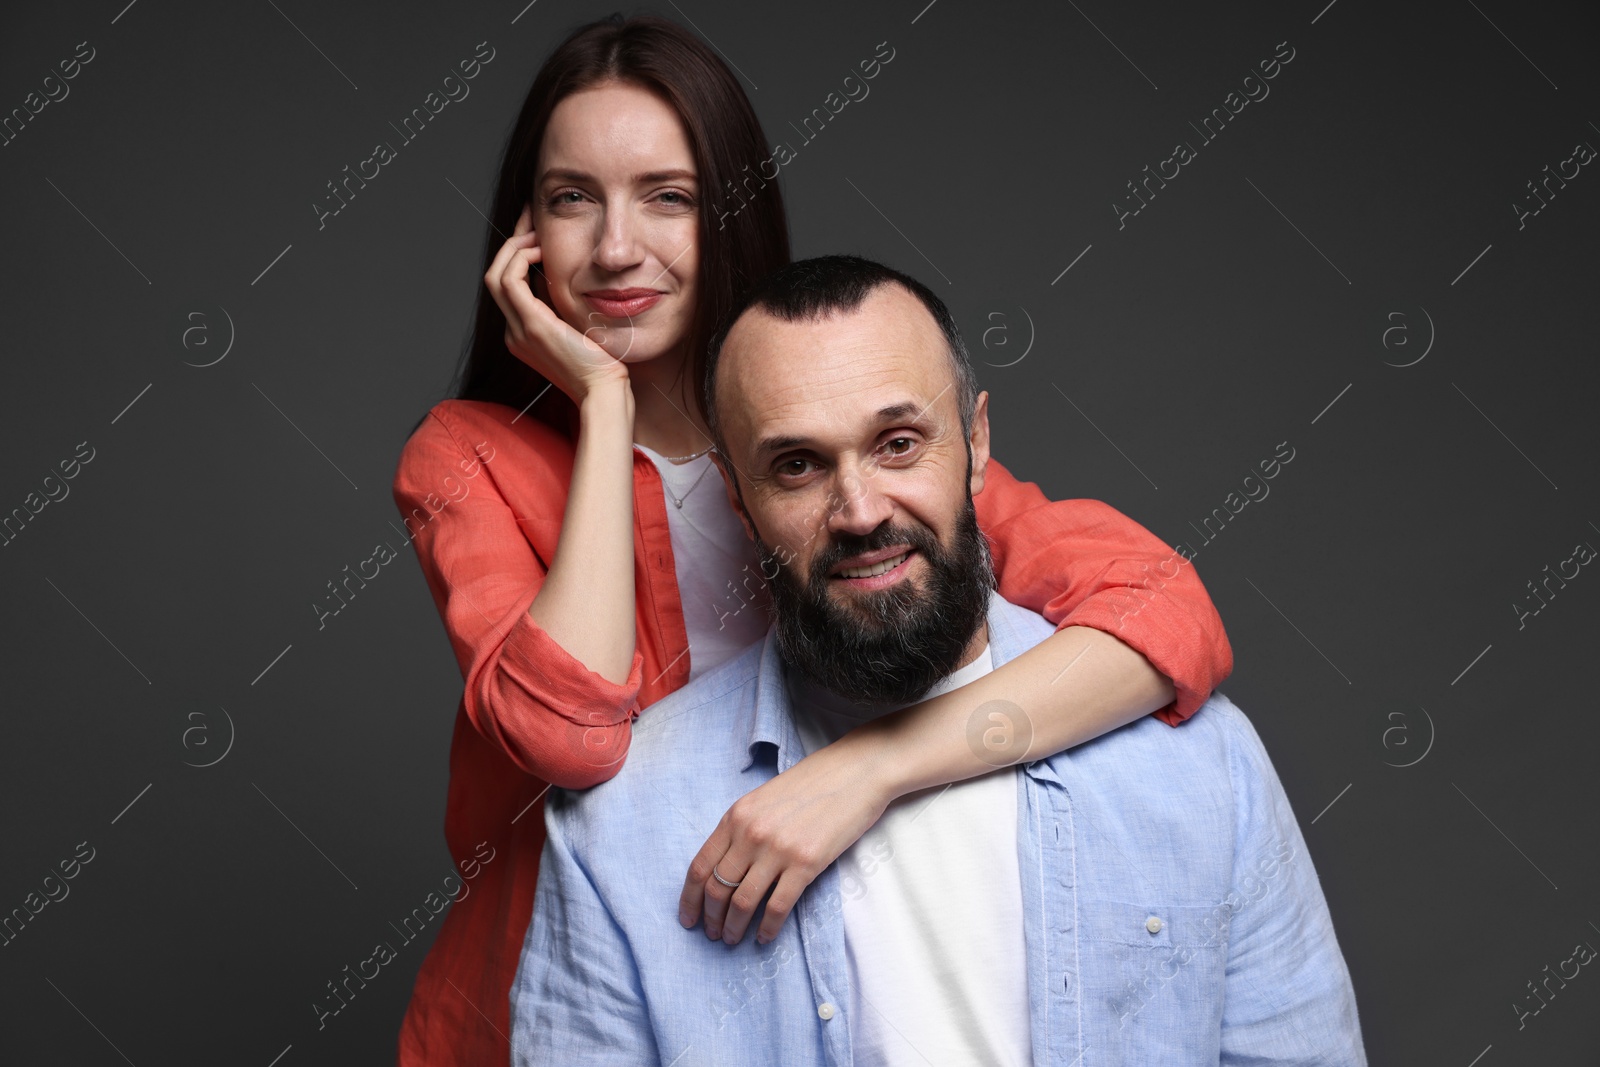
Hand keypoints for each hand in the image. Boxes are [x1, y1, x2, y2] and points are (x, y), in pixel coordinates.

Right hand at [483, 204, 628, 401]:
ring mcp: (519, 331)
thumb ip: (565, 306)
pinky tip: (541, 248)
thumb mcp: (578, 329)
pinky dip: (521, 259)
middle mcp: (514, 333)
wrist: (604, 392)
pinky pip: (510, 281)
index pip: (508, 286)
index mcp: (523, 334)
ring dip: (514, 247)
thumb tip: (563, 275)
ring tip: (536, 232)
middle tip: (530, 217)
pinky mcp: (532, 327)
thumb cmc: (603, 365)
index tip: (534, 229)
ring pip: (496, 275)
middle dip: (511, 242)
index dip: (517, 254)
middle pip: (495, 276)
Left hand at [678, 738, 893, 944]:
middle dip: (711, 919)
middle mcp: (751, 833)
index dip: (690, 899)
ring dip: (734, 928)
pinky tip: (764, 937)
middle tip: (714, 935)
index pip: (700, 866)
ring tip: (734, 940)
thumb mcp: (764, 799)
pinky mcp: (806, 864)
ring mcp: (778, 849)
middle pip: (717, 888)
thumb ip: (743, 828)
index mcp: (736, 816)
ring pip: (743, 902)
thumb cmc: (812, 783)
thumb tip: (727, 868)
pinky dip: (768, 928)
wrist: (856, 772)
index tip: (688, 919)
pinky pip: (778, 906)